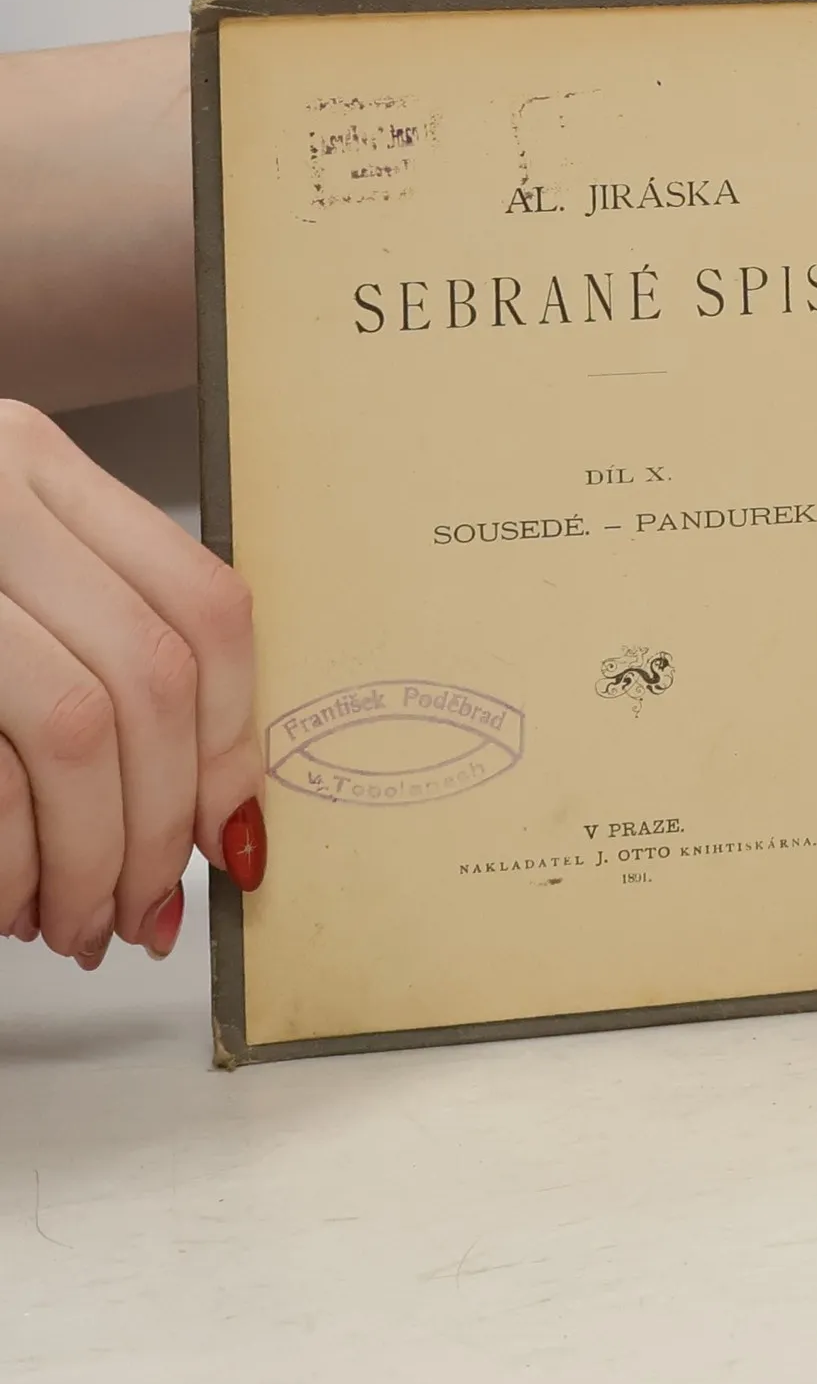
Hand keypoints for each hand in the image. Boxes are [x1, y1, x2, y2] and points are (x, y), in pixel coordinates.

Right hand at [0, 402, 265, 968]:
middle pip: (149, 678)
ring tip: (78, 921)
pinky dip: (11, 854)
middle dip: (160, 821)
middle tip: (145, 908)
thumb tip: (215, 797)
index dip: (228, 736)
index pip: (204, 604)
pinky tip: (7, 903)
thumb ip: (93, 641)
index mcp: (31, 461)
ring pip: (77, 727)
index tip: (224, 828)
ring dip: (93, 853)